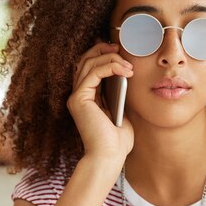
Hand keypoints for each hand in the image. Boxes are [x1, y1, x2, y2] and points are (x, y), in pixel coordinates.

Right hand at [67, 42, 133, 162]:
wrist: (109, 157)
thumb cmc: (117, 142)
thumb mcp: (122, 112)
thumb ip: (120, 95)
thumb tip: (126, 75)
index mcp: (88, 98)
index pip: (90, 67)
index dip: (103, 54)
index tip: (121, 51)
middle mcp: (78, 96)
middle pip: (85, 60)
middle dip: (103, 50)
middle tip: (121, 48)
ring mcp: (76, 97)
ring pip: (88, 63)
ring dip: (110, 58)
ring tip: (128, 64)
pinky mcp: (79, 100)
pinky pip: (93, 73)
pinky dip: (109, 67)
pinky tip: (125, 70)